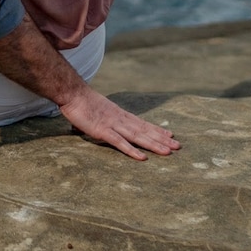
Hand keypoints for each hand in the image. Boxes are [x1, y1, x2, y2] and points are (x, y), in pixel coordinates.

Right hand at [57, 84, 180, 159]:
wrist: (72, 93)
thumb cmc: (82, 102)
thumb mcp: (98, 110)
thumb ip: (103, 118)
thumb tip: (103, 123)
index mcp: (119, 114)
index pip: (142, 123)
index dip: (156, 129)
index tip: (169, 135)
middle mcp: (120, 119)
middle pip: (144, 131)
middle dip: (161, 139)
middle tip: (178, 146)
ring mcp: (112, 125)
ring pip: (137, 137)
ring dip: (153, 144)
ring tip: (168, 151)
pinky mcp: (102, 131)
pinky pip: (119, 142)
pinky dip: (132, 150)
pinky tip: (142, 157)